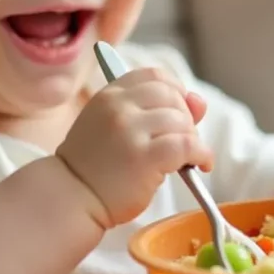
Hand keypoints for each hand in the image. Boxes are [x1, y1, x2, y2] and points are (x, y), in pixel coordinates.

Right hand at [57, 68, 212, 228]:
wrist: (71, 198)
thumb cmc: (94, 167)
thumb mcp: (115, 128)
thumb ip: (154, 111)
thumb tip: (199, 101)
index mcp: (109, 95)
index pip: (154, 75)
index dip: (175, 90)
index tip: (179, 109)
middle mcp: (119, 107)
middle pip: (172, 96)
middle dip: (185, 118)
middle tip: (180, 141)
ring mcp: (130, 130)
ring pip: (182, 121)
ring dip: (192, 139)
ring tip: (185, 158)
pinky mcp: (144, 157)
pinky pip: (188, 145)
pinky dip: (202, 155)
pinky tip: (200, 165)